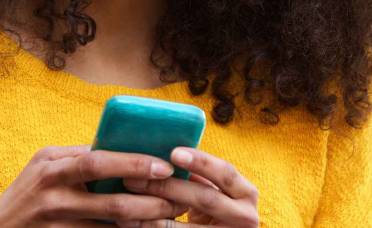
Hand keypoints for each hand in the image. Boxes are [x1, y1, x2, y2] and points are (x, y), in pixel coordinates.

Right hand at [0, 145, 188, 227]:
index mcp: (51, 169)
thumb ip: (78, 156)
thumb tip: (123, 145)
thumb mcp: (44, 164)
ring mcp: (57, 227)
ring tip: (168, 218)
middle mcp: (52, 198)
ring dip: (144, 225)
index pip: (97, 162)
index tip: (164, 166)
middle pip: (111, 202)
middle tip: (178, 200)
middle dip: (150, 202)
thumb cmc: (28, 191)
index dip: (133, 163)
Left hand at [119, 147, 258, 227]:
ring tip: (125, 202)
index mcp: (246, 194)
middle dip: (167, 187)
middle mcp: (245, 217)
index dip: (201, 162)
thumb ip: (201, 177)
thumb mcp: (217, 191)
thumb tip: (161, 153)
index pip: (225, 172)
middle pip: (204, 198)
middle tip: (134, 178)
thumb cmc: (215, 211)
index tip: (173, 152)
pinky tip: (130, 222)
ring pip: (186, 227)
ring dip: (152, 213)